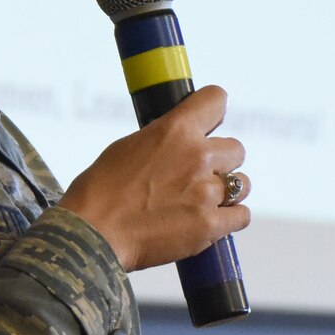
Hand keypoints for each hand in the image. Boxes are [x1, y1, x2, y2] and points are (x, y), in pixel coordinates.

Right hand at [56, 85, 249, 271]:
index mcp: (175, 129)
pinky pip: (242, 215)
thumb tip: (176, 146)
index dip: (214, 112)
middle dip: (220, 161)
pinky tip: (210, 221)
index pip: (217, 100)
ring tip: (201, 202)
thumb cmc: (100, 191)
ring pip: (242, 184)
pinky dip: (229, 219)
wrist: (92, 234)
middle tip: (198, 176)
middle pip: (236, 149)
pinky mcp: (210, 225)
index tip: (209, 125)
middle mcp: (197, 156)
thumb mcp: (129, 147)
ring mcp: (206, 192)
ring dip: (226, 191)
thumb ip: (162, 143)